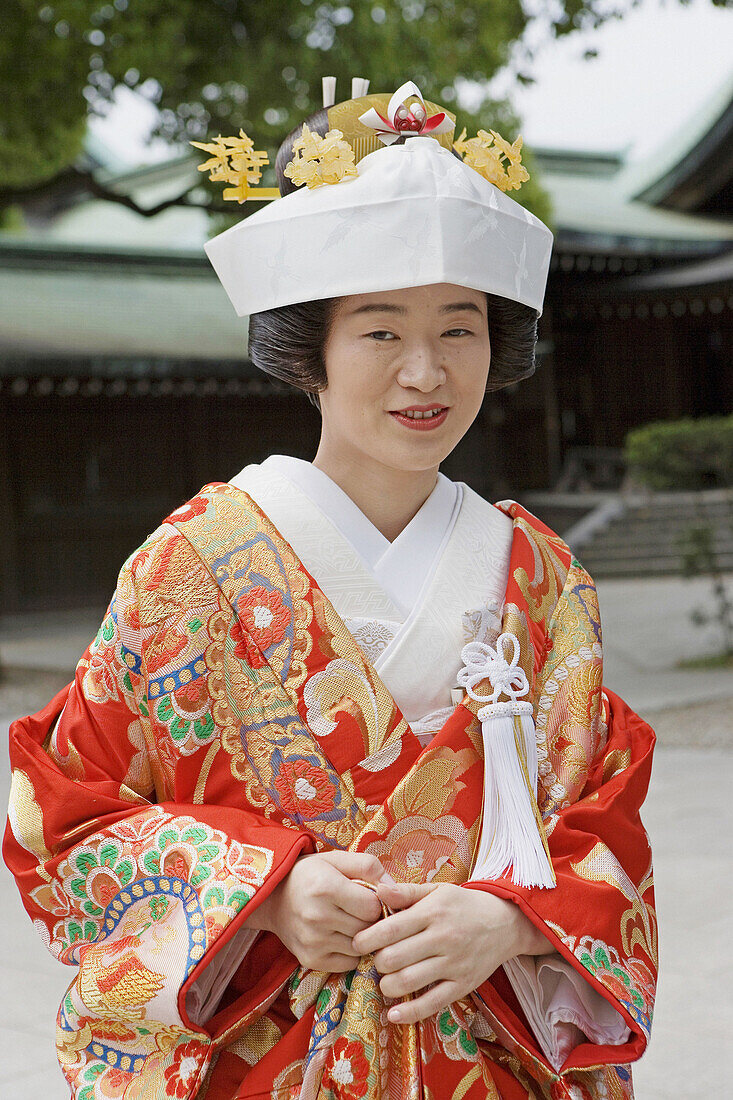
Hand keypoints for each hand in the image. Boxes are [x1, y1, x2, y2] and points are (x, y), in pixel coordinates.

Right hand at [249, 850, 384, 971]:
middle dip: (371, 920)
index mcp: (325, 887)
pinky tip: (341, 936)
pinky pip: (349, 963)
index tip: (370, 896)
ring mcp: (313, 942)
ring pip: (360, 948)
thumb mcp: (336, 859)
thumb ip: (369, 866)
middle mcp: (317, 917)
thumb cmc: (310, 875)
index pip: (373, 906)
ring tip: (351, 921)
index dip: (377, 901)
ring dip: (362, 937)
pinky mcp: (310, 960)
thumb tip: (396, 890)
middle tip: (362, 909)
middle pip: (367, 928)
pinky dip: (351, 952)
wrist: (271, 899)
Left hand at [352, 881, 549, 1023]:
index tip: (357, 943)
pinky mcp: (463, 985)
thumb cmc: (463, 905)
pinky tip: (393, 1013)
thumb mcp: (437, 891)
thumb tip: (377, 891)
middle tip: (375, 960)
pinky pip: (433, 1003)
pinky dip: (409, 1012)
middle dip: (377, 962)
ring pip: (409, 982)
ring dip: (387, 985)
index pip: (391, 928)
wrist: (505, 922)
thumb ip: (406, 892)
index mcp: (432, 912)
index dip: (367, 939)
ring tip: (385, 980)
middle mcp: (442, 938)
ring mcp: (454, 964)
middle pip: (395, 957)